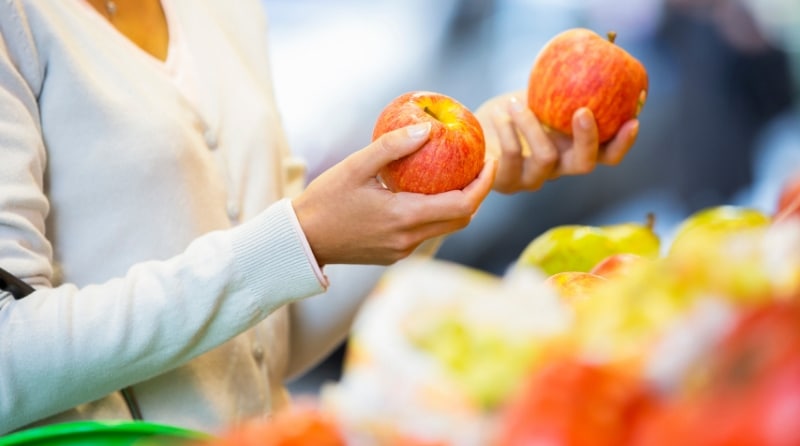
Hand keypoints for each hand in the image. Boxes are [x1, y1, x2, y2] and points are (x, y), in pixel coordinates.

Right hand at [292, 123, 496, 265]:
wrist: (303, 240)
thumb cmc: (325, 200)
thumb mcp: (355, 166)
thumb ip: (391, 147)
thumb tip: (427, 129)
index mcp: (404, 217)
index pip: (463, 205)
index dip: (484, 184)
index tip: (490, 160)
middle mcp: (409, 238)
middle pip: (461, 220)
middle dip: (476, 194)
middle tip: (478, 165)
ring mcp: (403, 250)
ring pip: (445, 228)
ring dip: (458, 205)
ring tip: (457, 176)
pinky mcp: (395, 254)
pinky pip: (426, 232)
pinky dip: (436, 213)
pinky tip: (428, 193)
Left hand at [477, 91, 639, 193]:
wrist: (478, 129)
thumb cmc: (513, 108)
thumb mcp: (542, 96)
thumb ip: (565, 87)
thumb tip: (594, 55)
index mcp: (573, 150)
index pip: (608, 156)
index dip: (623, 142)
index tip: (633, 119)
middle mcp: (558, 169)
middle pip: (584, 165)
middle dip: (588, 139)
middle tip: (582, 111)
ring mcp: (533, 179)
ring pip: (546, 158)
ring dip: (532, 126)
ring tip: (516, 103)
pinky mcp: (506, 181)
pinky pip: (512, 158)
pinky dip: (506, 131)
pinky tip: (499, 112)